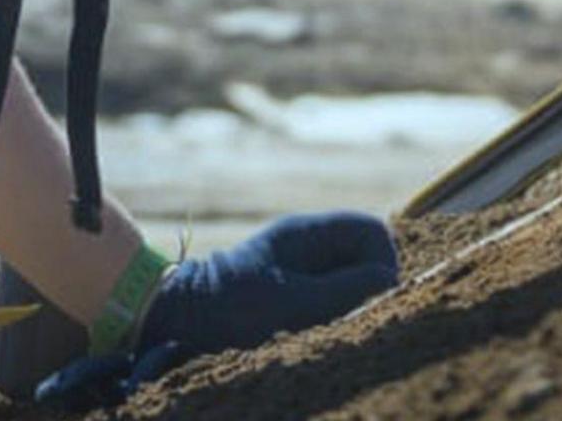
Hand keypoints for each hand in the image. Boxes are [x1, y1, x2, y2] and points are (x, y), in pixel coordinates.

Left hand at [33, 213, 397, 412]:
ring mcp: (297, 266)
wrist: (172, 318)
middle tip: (347, 317)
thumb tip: (388, 280)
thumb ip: (344, 290)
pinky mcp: (288, 290)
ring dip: (348, 302)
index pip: (371, 231)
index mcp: (307, 233)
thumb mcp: (291, 302)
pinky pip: (327, 296)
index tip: (372, 296)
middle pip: (363, 253)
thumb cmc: (229, 309)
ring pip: (348, 277)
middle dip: (367, 284)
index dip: (382, 262)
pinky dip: (330, 312)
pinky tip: (311, 331)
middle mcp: (305, 244)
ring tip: (325, 326)